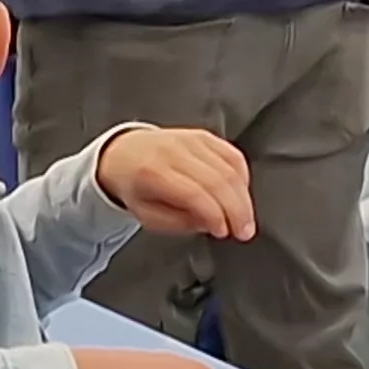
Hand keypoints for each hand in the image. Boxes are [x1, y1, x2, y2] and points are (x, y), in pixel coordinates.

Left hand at [96, 126, 254, 241]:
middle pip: (217, 179)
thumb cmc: (135, 187)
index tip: (224, 232)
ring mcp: (190, 139)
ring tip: (245, 218)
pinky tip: (241, 194)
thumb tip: (212, 223)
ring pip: (229, 167)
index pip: (193, 193)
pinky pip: (232, 154)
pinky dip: (242, 177)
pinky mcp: (203, 136)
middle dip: (236, 210)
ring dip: (243, 196)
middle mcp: (173, 151)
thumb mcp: (147, 216)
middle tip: (244, 231)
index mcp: (152, 172)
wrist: (123, 155)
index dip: (215, 215)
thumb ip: (179, 223)